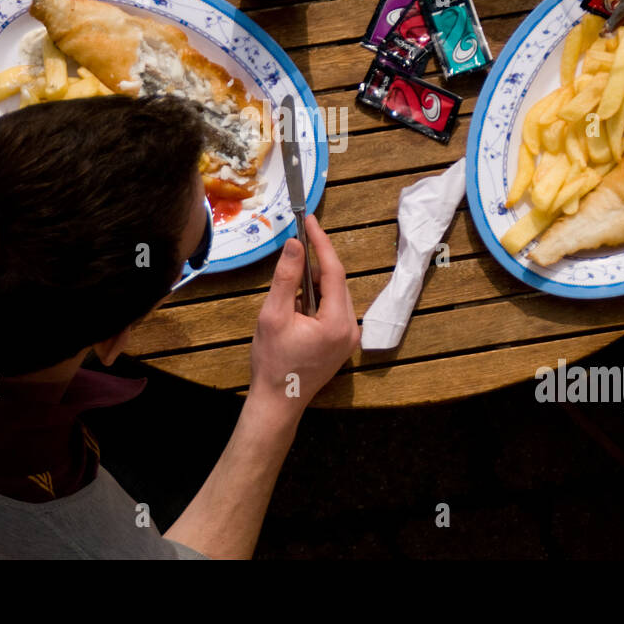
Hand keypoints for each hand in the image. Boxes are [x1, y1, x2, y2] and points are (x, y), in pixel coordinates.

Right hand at [250, 214, 360, 414]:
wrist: (278, 402)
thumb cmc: (272, 361)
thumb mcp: (273, 315)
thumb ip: (286, 278)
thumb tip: (294, 245)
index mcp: (337, 322)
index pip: (334, 271)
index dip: (321, 243)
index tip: (310, 221)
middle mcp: (351, 328)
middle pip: (336, 282)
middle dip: (314, 267)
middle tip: (291, 258)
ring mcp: (349, 337)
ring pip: (335, 295)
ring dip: (313, 286)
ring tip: (288, 294)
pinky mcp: (343, 343)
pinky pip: (333, 310)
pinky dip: (316, 301)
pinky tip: (296, 308)